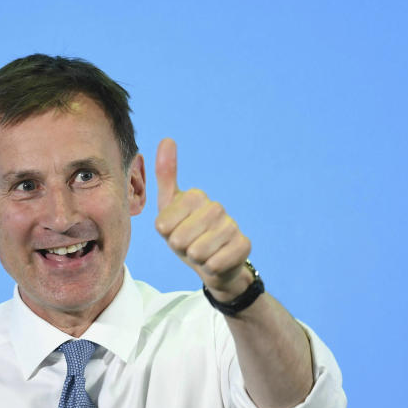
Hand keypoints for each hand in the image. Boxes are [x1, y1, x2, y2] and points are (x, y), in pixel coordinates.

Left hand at [154, 138, 252, 301]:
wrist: (213, 263)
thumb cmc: (186, 234)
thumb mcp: (168, 209)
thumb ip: (165, 176)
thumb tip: (167, 139)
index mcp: (194, 196)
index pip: (163, 225)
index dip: (166, 236)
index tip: (175, 232)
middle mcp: (215, 207)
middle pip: (179, 240)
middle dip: (180, 249)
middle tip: (189, 245)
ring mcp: (232, 225)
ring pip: (197, 253)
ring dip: (196, 259)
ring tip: (202, 253)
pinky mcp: (244, 245)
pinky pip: (215, 263)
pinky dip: (211, 268)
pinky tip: (216, 261)